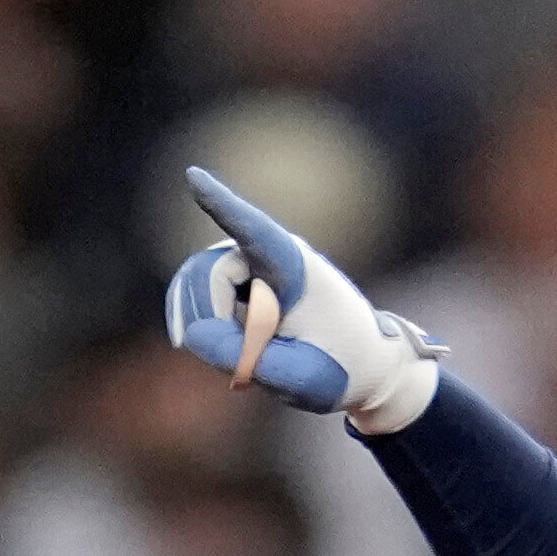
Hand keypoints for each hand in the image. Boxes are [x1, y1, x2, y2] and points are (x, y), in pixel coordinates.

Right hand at [160, 162, 440, 432]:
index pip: (252, 230)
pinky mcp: (242, 280)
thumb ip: (249, 360)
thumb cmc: (342, 367)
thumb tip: (193, 336)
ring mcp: (253, 265)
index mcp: (297, 267)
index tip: (194, 178)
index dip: (221, 206)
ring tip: (234, 362)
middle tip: (235, 366)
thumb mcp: (301, 378)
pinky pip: (199, 289)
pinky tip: (206, 344)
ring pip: (198, 280)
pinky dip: (198, 319)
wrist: (363, 363)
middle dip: (207, 315)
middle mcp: (271, 254)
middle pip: (210, 270)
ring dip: (202, 320)